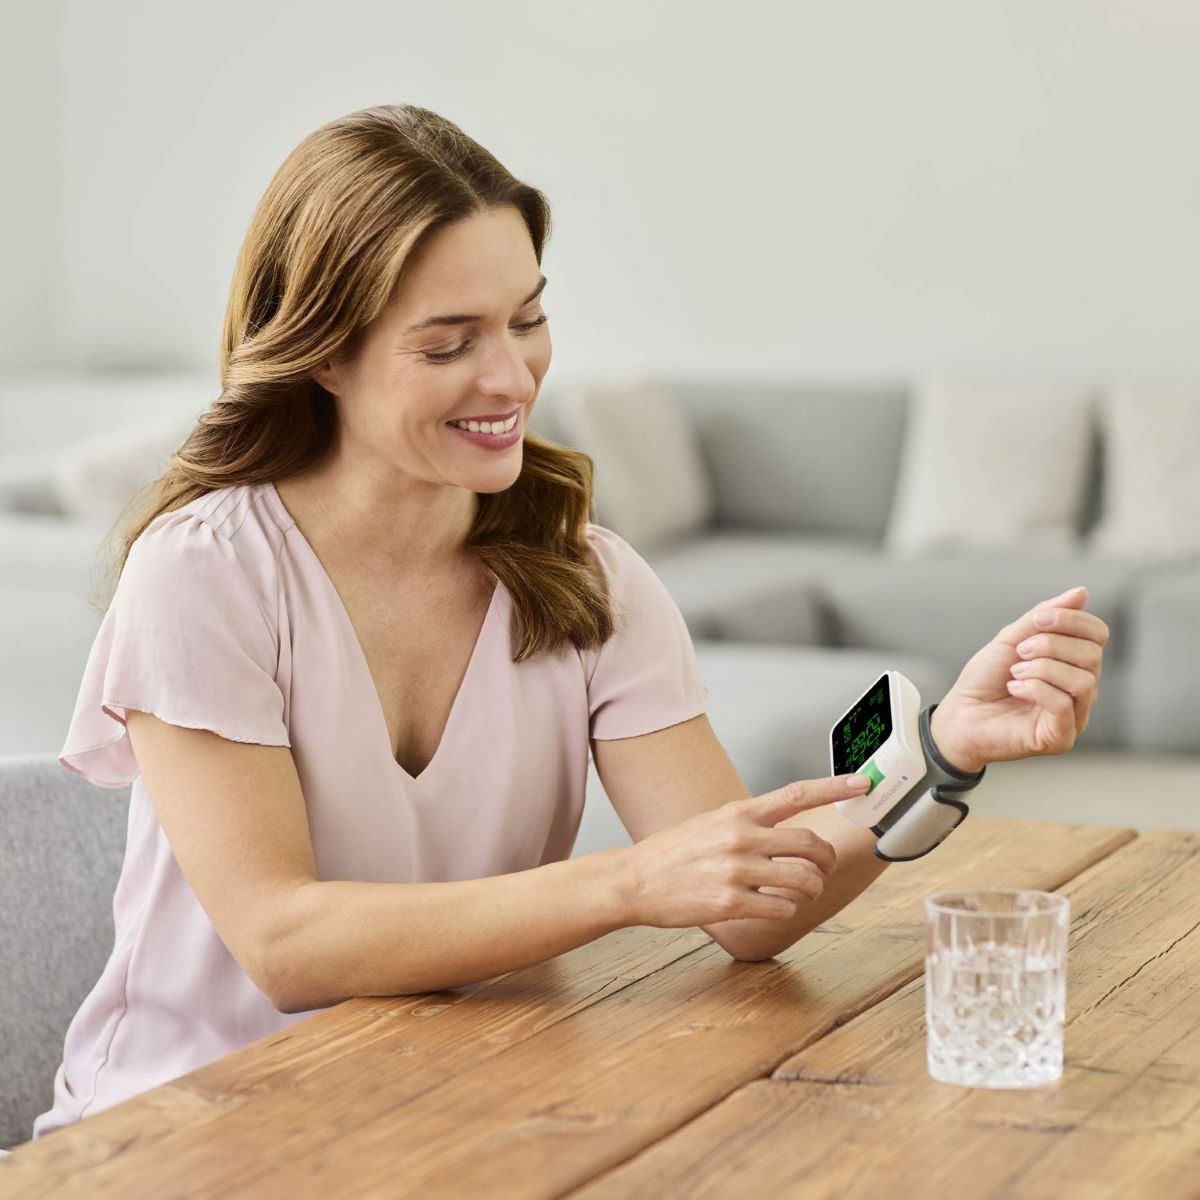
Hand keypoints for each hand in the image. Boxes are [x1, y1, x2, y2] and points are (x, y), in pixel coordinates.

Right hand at [619, 774, 871, 927]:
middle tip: (825, 867)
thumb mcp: (711, 823)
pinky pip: (781, 908)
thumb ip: (747, 824)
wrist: (634, 880)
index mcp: (737, 813)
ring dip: (812, 889)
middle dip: (827, 859)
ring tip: (803, 892)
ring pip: (803, 879)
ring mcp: (736, 871)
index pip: (796, 794)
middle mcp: (740, 837)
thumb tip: (785, 831)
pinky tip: (774, 907)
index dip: (834, 787)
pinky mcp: (730, 903)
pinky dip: (787, 910)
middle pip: (810, 843)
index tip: (862, 783)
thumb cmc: (673, 853)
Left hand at [931, 585, 1109, 773]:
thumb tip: (1081, 592)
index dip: (1072, 620)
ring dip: (1043, 668)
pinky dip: (1036, 689)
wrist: (959, 714)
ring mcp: (1074, 716)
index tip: (1037, 621)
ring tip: (1015, 672)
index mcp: (1073, 664)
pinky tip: (1015, 688)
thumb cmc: (985, 678)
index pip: (1098, 634)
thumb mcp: (1012, 638)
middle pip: (1093, 655)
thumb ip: (1045, 616)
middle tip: (1020, 652)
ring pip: (1084, 680)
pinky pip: (1064, 704)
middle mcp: (1081, 690)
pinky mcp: (1060, 738)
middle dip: (1051, 644)